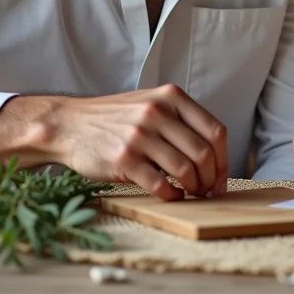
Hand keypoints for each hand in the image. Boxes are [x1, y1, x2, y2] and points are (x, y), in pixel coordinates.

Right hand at [7, 85, 227, 200]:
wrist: (68, 124)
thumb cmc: (112, 118)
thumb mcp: (149, 103)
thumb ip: (179, 119)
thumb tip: (212, 155)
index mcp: (170, 97)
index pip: (215, 131)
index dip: (224, 159)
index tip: (221, 176)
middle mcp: (157, 113)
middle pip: (204, 153)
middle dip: (211, 179)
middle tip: (208, 191)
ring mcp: (140, 136)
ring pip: (185, 170)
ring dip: (194, 188)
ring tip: (190, 194)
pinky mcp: (124, 159)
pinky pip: (160, 184)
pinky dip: (172, 195)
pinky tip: (170, 196)